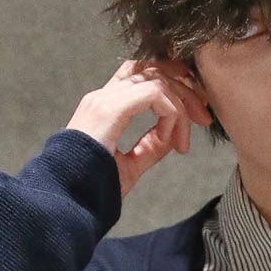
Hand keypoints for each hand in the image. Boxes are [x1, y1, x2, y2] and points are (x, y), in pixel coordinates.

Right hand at [64, 58, 213, 198]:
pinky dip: (172, 113)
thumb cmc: (92, 190)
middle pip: (153, 67)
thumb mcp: (129, 166)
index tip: (193, 120)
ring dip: (182, 100)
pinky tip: (173, 139)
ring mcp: (104, 100)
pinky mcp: (110, 110)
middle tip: (204, 117)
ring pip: (157, 76)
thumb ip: (150, 147)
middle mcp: (103, 96)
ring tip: (194, 127)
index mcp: (104, 106)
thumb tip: (173, 137)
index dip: (173, 88)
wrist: (66, 202)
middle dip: (185, 86)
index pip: (142, 76)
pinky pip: (154, 94)